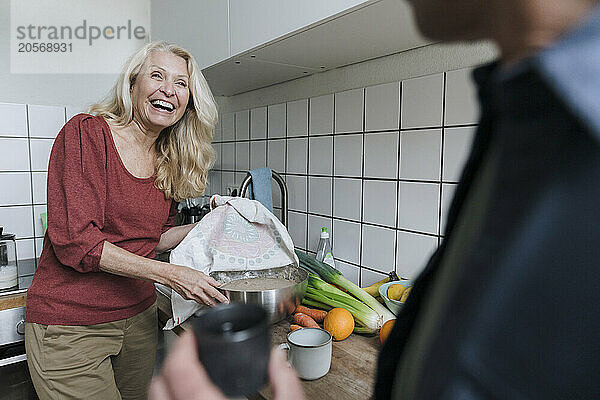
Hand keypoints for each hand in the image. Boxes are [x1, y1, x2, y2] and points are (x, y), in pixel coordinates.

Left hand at [149, 332, 305, 399]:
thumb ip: (285, 384)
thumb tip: (277, 359)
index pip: (179, 369)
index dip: (182, 344)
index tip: (191, 334)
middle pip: (159, 385)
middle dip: (170, 362)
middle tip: (187, 351)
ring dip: (166, 382)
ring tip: (185, 371)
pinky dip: (170, 398)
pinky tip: (187, 394)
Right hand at [169, 265, 228, 305]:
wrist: (172, 275)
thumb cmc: (183, 272)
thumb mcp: (199, 273)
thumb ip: (208, 279)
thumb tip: (215, 284)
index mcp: (202, 281)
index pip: (215, 290)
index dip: (222, 295)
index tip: (226, 298)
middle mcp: (198, 289)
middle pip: (211, 299)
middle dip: (219, 302)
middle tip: (224, 304)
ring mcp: (193, 294)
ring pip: (205, 302)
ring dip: (211, 303)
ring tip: (216, 304)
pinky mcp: (188, 298)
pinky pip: (197, 301)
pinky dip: (202, 301)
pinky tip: (204, 300)